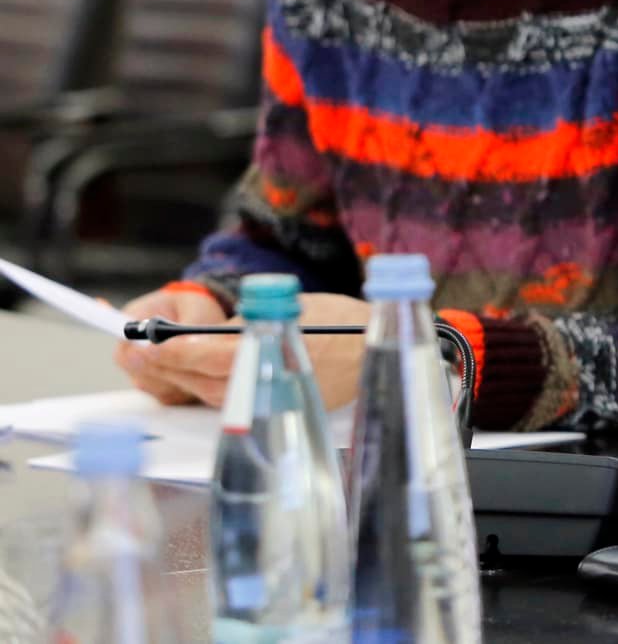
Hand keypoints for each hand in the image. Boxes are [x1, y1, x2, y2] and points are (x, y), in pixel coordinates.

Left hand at [114, 288, 368, 409]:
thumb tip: (203, 333)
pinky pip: (223, 402)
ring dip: (177, 377)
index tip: (148, 341)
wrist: (376, 357)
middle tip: (138, 348)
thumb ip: (248, 323)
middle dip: (166, 364)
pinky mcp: (268, 412)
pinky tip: (186, 376)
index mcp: (274, 354)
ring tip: (155, 360)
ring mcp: (266, 404)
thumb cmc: (342, 325)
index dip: (174, 349)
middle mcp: (265, 386)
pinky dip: (198, 388)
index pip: (209, 356)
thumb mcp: (294, 309)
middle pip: (199, 379)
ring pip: (205, 394)